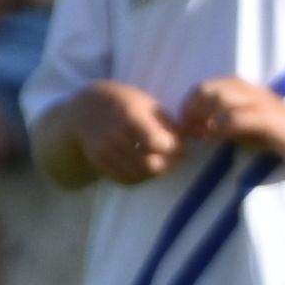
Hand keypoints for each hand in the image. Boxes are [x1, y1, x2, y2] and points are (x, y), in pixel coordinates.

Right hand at [62, 82, 184, 184]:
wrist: (86, 110)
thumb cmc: (126, 104)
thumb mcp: (148, 105)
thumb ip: (170, 124)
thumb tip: (197, 137)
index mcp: (129, 116)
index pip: (156, 143)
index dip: (173, 148)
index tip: (179, 145)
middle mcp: (114, 136)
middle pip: (150, 164)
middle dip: (168, 164)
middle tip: (174, 158)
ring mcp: (105, 151)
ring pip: (140, 176)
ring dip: (156, 172)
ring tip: (162, 160)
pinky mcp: (100, 163)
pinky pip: (126, 180)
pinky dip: (141, 178)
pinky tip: (147, 166)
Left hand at [181, 76, 284, 164]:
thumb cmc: (273, 131)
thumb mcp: (241, 126)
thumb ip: (219, 124)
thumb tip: (195, 129)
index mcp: (239, 88)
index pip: (203, 87)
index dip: (188, 104)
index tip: (184, 124)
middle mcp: (247, 89)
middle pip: (207, 88)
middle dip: (191, 108)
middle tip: (186, 128)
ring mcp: (257, 101)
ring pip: (221, 96)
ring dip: (204, 115)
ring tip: (198, 132)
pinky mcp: (266, 117)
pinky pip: (237, 117)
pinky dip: (221, 126)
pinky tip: (214, 137)